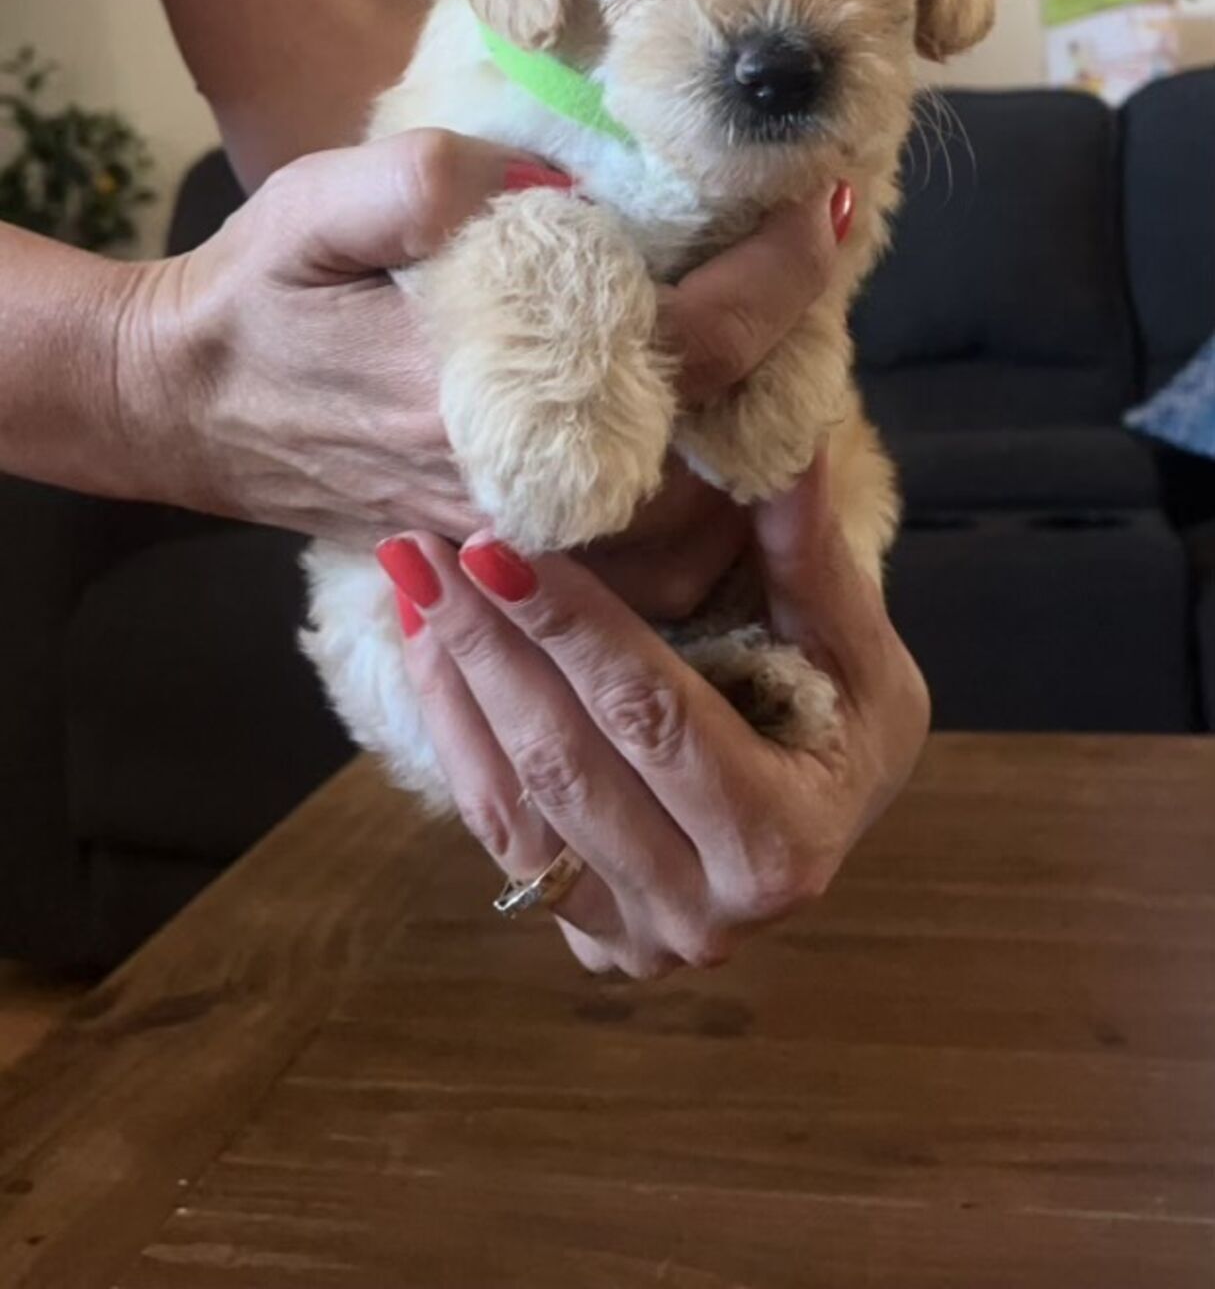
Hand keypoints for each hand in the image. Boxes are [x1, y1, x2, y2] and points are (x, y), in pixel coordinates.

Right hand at [117, 135, 843, 552]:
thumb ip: (419, 183)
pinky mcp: (518, 529)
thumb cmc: (257, 298)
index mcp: (498, 395)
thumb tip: (541, 184)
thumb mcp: (312, 207)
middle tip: (813, 240)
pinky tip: (699, 364)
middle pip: (721, 427)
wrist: (186, 407)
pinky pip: (647, 501)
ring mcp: (529, 520)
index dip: (779, 276)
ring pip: (696, 480)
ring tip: (773, 297)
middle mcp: (533, 478)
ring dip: (752, 393)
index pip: (693, 345)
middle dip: (791, 336)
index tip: (828, 202)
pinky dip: (696, 438)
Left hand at [380, 457, 929, 977]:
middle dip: (487, 643)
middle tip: (423, 544)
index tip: (494, 542)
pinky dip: (455, 729)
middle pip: (566, 763)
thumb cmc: (845, 718)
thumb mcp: (853, 643)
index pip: (652, 716)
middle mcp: (707, 913)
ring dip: (454, 680)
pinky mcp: (589, 936)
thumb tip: (787, 437)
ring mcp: (640, 936)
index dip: (570, 626)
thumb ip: (808, 552)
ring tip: (410, 576)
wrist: (827, 820)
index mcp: (782, 840)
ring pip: (514, 805)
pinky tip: (427, 643)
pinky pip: (498, 832)